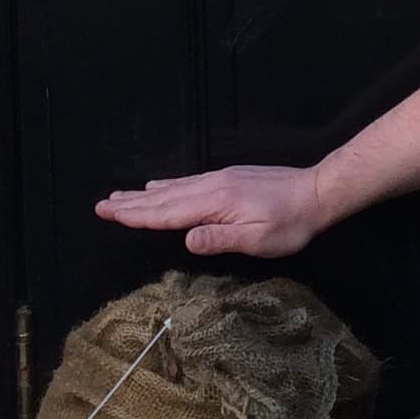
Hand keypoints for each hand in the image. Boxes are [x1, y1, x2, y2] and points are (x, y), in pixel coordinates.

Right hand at [94, 164, 324, 257]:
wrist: (318, 191)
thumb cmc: (291, 223)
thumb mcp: (259, 240)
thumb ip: (220, 239)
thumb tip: (185, 239)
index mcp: (215, 204)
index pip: (167, 213)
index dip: (136, 216)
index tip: (108, 214)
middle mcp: (212, 187)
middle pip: (163, 198)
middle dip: (130, 204)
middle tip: (100, 206)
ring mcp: (220, 180)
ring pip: (173, 188)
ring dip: (144, 195)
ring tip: (120, 197)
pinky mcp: (229, 178)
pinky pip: (188, 182)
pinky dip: (167, 186)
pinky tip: (160, 187)